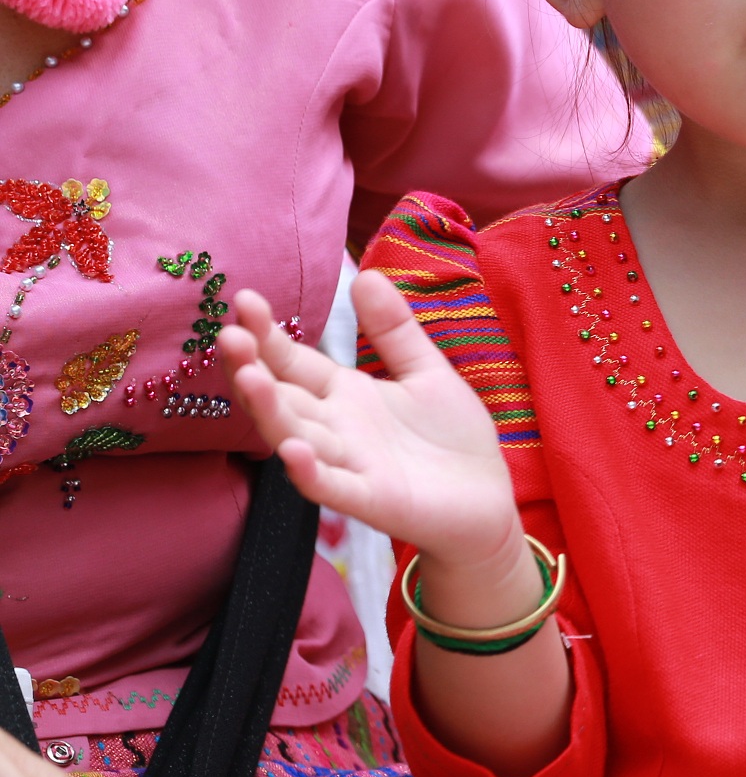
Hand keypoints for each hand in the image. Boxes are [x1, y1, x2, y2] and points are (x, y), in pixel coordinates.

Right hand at [218, 274, 522, 571]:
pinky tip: (293, 451)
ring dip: (270, 410)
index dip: (268, 334)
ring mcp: (349, 465)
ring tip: (248, 378)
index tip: (245, 299)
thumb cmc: (450, 438)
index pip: (294, 361)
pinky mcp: (371, 500)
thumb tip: (367, 275)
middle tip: (228, 335)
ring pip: (295, 436)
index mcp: (346, 395)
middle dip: (253, 368)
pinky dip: (310, 472)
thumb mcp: (427, 371)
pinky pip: (332, 486)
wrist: (486, 501)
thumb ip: (394, 330)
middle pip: (283, 396)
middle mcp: (335, 429)